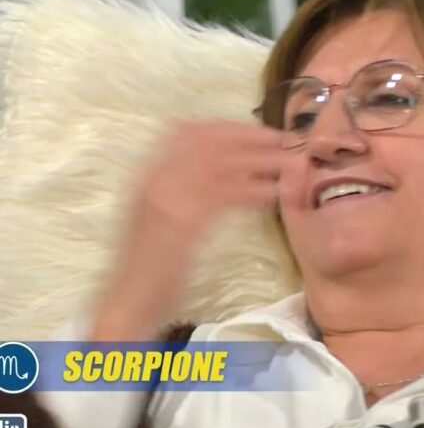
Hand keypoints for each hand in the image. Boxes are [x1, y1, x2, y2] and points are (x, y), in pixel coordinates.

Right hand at [92, 120, 283, 339]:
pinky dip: (256, 190)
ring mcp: (168, 198)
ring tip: (290, 162)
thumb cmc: (151, 262)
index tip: (257, 129)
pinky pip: (228, 195)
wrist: (128, 300)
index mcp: (150, 173)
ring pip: (225, 165)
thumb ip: (184, 187)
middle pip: (211, 141)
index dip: (228, 127)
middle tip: (283, 138)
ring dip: (263, 160)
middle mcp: (156, 178)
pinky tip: (276, 192)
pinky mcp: (184, 223)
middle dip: (251, 136)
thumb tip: (222, 168)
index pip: (189, 131)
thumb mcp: (162, 214)